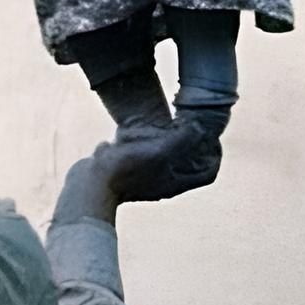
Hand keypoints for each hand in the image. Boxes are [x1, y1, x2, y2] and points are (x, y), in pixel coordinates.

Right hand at [92, 122, 220, 202]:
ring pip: (166, 156)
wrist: (89, 184)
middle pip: (189, 162)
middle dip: (193, 142)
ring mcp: (145, 177)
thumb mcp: (159, 151)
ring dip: (169, 139)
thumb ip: (183, 139)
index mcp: (175, 182)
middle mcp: (163, 182)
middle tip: (190, 122)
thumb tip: (199, 128)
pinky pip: (145, 153)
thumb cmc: (126, 170)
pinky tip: (140, 126)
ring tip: (167, 120)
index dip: (215, 153)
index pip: (208, 172)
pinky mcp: (128, 169)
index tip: (211, 134)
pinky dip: (148, 140)